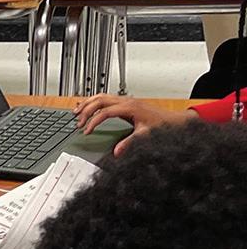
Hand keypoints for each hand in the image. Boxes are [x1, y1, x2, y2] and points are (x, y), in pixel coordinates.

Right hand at [75, 93, 193, 153]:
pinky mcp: (125, 102)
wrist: (173, 120)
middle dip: (86, 111)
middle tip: (78, 122)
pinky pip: (105, 97)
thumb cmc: (161, 125)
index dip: (93, 122)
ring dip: (87, 103)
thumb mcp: (144, 135)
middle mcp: (125, 101)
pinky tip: (88, 106)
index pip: (104, 112)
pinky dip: (93, 101)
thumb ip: (129, 143)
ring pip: (100, 96)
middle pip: (99, 100)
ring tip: (77, 112)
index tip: (87, 131)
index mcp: (129, 107)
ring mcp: (125, 100)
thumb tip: (116, 152)